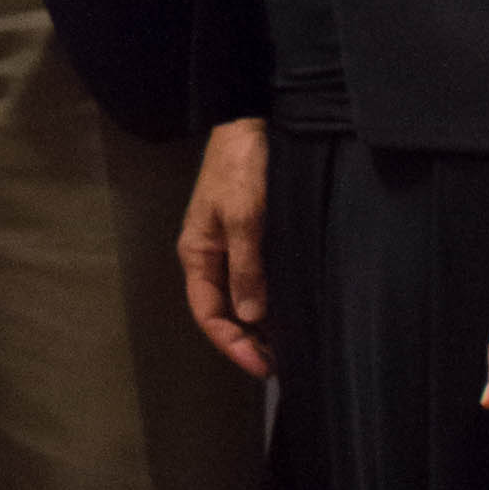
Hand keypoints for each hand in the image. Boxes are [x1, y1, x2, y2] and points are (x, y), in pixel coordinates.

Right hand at [178, 118, 273, 377]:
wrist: (249, 122)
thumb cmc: (241, 169)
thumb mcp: (243, 216)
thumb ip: (247, 267)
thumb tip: (252, 316)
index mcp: (198, 254)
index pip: (208, 313)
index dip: (232, 343)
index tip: (261, 366)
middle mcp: (211, 257)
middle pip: (223, 312)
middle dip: (246, 341)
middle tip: (279, 366)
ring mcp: (230, 248)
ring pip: (241, 300)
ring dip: (260, 326)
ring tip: (289, 349)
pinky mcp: (250, 239)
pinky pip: (256, 282)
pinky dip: (270, 303)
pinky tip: (290, 315)